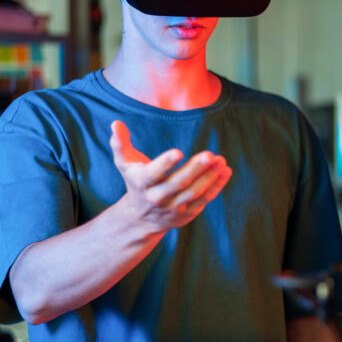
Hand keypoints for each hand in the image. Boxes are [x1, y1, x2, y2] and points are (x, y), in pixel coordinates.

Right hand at [109, 120, 231, 234]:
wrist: (140, 219)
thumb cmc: (135, 183)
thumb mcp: (124, 164)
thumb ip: (120, 143)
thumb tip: (116, 123)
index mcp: (142, 183)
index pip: (153, 173)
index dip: (165, 163)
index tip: (178, 152)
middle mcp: (158, 197)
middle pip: (178, 184)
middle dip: (194, 169)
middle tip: (209, 155)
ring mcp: (174, 207)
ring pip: (194, 192)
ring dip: (209, 177)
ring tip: (221, 160)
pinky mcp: (188, 212)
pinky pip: (205, 199)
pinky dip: (217, 185)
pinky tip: (225, 170)